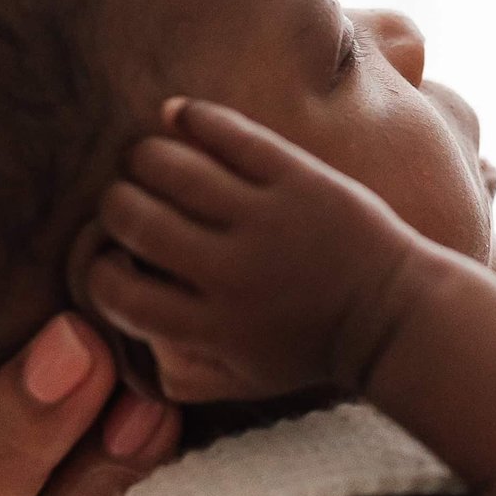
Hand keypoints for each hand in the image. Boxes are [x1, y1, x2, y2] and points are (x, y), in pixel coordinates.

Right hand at [84, 98, 434, 402]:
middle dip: (116, 203)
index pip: (114, 288)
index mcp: (210, 326)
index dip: (98, 269)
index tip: (113, 257)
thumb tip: (117, 330)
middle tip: (128, 201)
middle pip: (131, 215)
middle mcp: (231, 272)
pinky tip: (179, 116)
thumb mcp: (241, 379)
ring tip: (150, 161)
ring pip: (168, 164)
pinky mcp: (298, 178)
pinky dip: (191, 116)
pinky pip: (226, 131)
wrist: (397, 318)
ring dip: (144, 156)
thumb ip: (177, 367)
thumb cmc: (309, 349)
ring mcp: (267, 220)